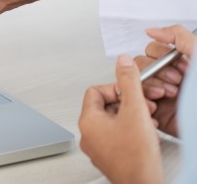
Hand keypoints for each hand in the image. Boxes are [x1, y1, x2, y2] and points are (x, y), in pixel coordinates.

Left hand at [78, 55, 163, 183]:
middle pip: (105, 106)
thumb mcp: (135, 110)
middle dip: (127, 103)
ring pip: (113, 121)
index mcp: (88, 121)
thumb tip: (122, 62)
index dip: (116, 89)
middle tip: (143, 107)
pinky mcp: (109, 157)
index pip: (95, 91)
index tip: (130, 93)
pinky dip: (131, 131)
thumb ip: (129, 82)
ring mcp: (98, 147)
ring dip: (132, 117)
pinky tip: (145, 134)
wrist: (143, 183)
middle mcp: (89, 134)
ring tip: (146, 121)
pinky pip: (117, 136)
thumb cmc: (136, 156)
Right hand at [135, 25, 194, 136]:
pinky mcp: (155, 113)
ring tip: (168, 95)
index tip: (180, 66)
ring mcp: (160, 95)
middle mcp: (168, 78)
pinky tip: (157, 105)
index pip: (152, 50)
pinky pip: (134, 103)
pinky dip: (142, 102)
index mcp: (179, 64)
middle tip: (175, 82)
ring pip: (135, 82)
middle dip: (156, 73)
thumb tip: (153, 31)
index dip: (161, 56)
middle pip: (141, 65)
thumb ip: (178, 37)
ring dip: (150, 87)